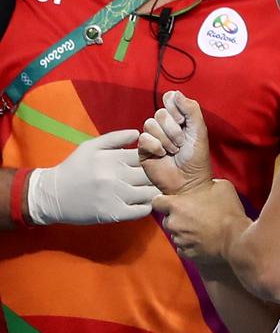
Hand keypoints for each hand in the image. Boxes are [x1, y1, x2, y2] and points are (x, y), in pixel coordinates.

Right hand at [28, 129, 160, 224]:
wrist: (52, 196)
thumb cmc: (74, 168)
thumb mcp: (91, 146)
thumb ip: (116, 138)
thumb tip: (139, 133)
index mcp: (113, 158)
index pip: (147, 155)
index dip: (155, 157)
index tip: (157, 161)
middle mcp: (116, 177)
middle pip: (152, 174)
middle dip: (158, 175)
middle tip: (160, 177)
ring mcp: (116, 197)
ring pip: (150, 193)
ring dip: (155, 191)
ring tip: (153, 189)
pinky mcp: (114, 214)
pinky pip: (142, 211)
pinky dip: (147, 206)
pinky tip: (142, 202)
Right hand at [138, 91, 211, 194]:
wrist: (189, 182)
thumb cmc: (197, 158)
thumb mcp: (199, 131)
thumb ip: (191, 110)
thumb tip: (175, 93)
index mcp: (179, 118)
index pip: (170, 99)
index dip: (175, 108)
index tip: (184, 122)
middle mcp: (165, 126)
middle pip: (160, 113)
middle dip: (173, 130)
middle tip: (181, 143)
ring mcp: (153, 137)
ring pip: (150, 124)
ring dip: (166, 140)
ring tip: (174, 151)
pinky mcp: (143, 149)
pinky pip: (143, 138)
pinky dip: (156, 146)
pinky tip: (162, 155)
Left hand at [154, 179, 248, 263]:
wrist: (235, 239)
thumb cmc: (227, 211)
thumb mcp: (220, 186)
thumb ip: (206, 184)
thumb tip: (206, 184)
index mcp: (177, 205)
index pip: (157, 201)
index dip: (165, 200)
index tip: (175, 201)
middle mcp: (173, 223)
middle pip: (167, 218)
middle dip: (177, 217)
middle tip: (194, 214)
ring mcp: (179, 240)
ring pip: (176, 233)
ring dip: (184, 230)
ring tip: (202, 227)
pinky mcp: (187, 253)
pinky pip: (184, 246)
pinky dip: (191, 243)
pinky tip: (204, 238)